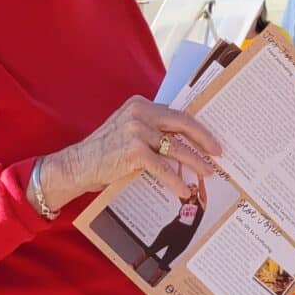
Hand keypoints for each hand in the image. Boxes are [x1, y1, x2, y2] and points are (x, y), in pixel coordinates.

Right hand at [36, 96, 220, 204]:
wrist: (76, 165)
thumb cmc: (104, 151)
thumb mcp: (128, 130)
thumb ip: (151, 129)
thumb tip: (183, 142)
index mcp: (141, 105)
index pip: (177, 114)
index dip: (198, 128)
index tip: (211, 140)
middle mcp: (140, 114)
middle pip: (183, 124)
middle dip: (204, 140)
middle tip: (218, 154)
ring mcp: (137, 132)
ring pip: (176, 148)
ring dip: (194, 163)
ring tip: (207, 173)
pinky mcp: (134, 152)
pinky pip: (163, 168)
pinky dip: (175, 180)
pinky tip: (183, 190)